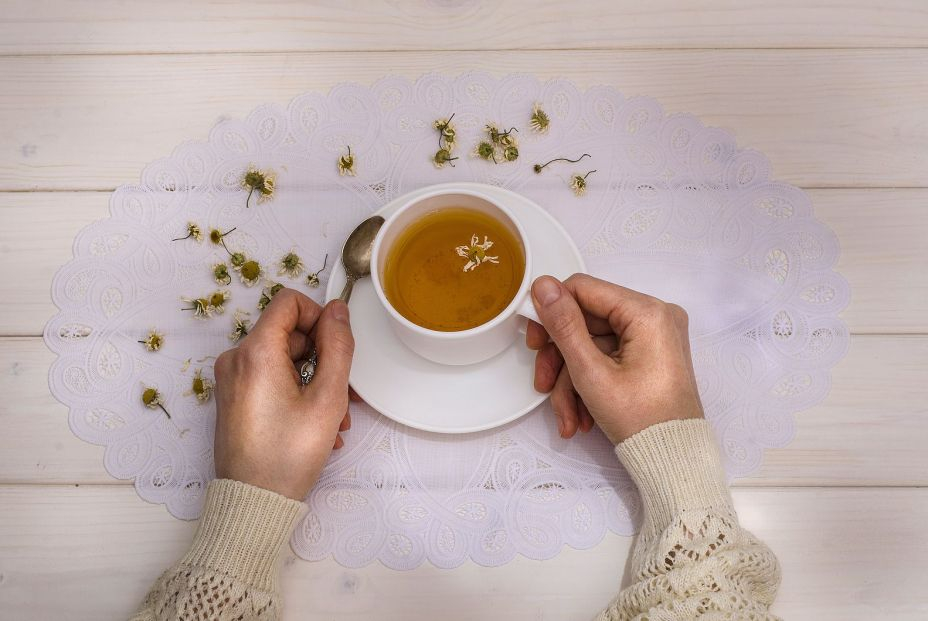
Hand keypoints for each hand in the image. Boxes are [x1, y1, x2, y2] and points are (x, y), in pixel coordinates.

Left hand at [213, 288, 354, 499]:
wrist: (254, 502)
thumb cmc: (288, 455)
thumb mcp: (328, 397)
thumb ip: (338, 346)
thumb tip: (338, 310)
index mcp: (255, 351)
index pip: (289, 302)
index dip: (319, 317)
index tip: (336, 347)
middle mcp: (236, 359)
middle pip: (289, 334)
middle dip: (322, 358)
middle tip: (344, 394)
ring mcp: (232, 380)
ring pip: (283, 361)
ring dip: (315, 382)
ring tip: (335, 418)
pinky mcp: (234, 399)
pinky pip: (270, 380)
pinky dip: (296, 394)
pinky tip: (316, 426)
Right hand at [527, 274, 702, 444]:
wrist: (674, 460)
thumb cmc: (641, 420)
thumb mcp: (591, 372)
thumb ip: (564, 326)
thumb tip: (543, 285)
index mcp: (648, 312)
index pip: (583, 290)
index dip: (551, 312)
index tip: (533, 341)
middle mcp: (655, 317)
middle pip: (586, 322)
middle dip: (561, 359)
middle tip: (543, 383)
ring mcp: (654, 337)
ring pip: (592, 346)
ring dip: (572, 381)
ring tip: (566, 416)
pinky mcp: (650, 356)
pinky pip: (608, 358)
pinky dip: (590, 384)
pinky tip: (581, 415)